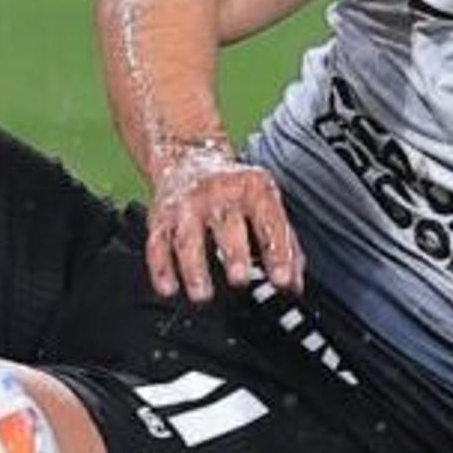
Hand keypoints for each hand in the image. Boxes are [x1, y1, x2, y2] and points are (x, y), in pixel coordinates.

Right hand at [144, 146, 302, 302]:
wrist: (188, 158)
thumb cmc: (233, 190)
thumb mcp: (265, 204)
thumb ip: (284, 243)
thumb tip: (294, 285)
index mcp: (253, 188)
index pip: (269, 222)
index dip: (278, 252)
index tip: (282, 280)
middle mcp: (218, 193)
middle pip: (226, 225)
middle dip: (234, 254)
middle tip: (240, 280)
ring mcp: (187, 206)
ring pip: (188, 238)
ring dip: (194, 268)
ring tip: (202, 295)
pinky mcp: (161, 219)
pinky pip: (158, 244)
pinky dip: (161, 269)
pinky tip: (168, 288)